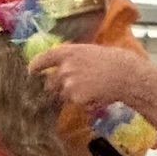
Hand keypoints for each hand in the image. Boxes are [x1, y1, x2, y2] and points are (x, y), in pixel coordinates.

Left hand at [33, 44, 156, 126]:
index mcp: (65, 52)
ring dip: (73, 95)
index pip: (41, 61)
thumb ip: (70, 58)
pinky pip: (76, 104)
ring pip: (63, 95)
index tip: (32, 74)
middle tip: (74, 86)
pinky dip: (84, 103)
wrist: (125, 74)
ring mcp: (68, 84)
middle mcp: (63, 68)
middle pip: (49, 83)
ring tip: (92, 88)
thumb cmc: (111, 60)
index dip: (34, 68)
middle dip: (57, 87)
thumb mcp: (87, 51)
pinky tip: (97, 95)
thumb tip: (57, 67)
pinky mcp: (76, 98)